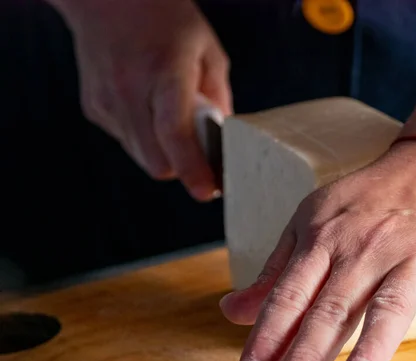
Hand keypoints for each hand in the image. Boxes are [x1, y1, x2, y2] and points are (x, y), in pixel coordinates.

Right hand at [55, 0, 231, 200]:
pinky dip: (145, 138)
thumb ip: (219, 95)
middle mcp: (129, 91)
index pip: (176, 134)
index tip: (207, 191)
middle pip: (158, 162)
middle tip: (201, 157)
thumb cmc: (162, 17)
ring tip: (171, 119)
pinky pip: (128, 142)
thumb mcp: (206, 48)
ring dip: (164, 153)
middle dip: (183, 168)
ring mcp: (107, 102)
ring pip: (142, 158)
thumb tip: (224, 136)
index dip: (193, 169)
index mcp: (165, 71)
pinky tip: (148, 109)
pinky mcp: (94, 110)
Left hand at [220, 141, 415, 360]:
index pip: (291, 295)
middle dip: (306, 353)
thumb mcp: (313, 223)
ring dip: (373, 343)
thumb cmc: (370, 200)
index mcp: (325, 239)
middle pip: (332, 306)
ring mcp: (415, 254)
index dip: (267, 337)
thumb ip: (277, 271)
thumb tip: (232, 312)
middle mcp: (365, 248)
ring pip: (391, 302)